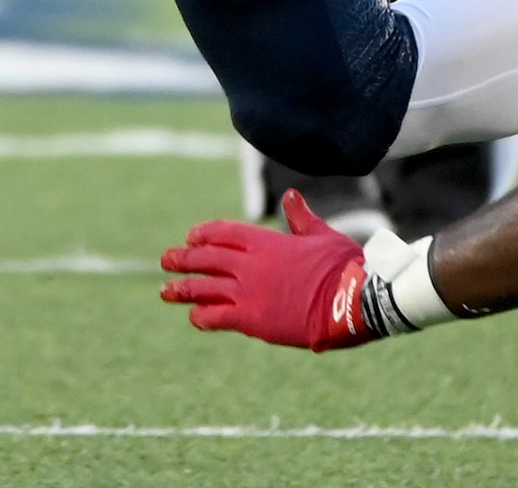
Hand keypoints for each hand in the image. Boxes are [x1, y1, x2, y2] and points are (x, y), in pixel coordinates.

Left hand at [159, 190, 377, 351]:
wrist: (352, 300)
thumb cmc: (343, 265)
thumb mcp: (321, 234)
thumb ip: (301, 218)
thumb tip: (291, 197)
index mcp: (265, 241)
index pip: (224, 233)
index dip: (204, 234)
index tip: (191, 237)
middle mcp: (251, 264)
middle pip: (207, 258)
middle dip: (185, 259)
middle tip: (166, 260)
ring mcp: (249, 292)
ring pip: (205, 288)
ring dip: (183, 288)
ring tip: (165, 290)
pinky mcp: (254, 320)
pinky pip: (218, 317)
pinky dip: (203, 316)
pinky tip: (194, 317)